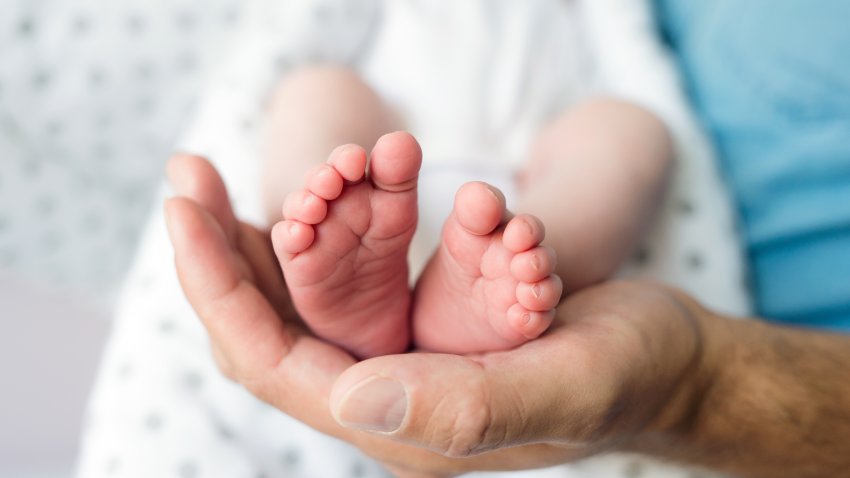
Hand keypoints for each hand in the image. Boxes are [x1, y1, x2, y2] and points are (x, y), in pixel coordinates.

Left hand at [164, 155, 709, 475]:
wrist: (667, 365)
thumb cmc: (629, 376)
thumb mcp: (566, 384)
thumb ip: (468, 404)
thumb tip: (350, 402)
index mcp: (403, 422)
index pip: (272, 359)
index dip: (218, 286)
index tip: (182, 208)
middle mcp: (385, 397)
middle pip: (265, 330)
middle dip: (215, 254)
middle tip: (185, 175)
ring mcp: (398, 362)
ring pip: (294, 305)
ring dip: (251, 240)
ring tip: (213, 181)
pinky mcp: (418, 329)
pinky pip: (336, 285)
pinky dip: (305, 236)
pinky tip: (292, 198)